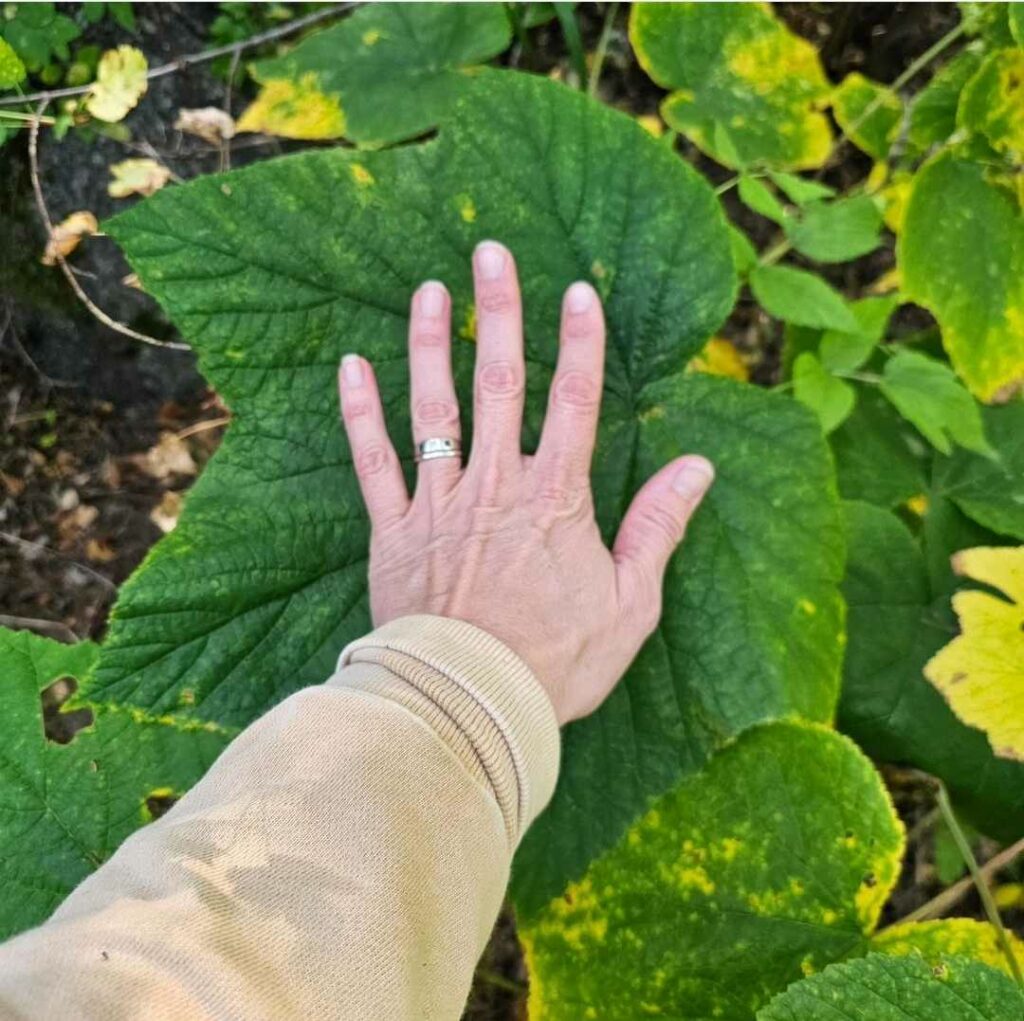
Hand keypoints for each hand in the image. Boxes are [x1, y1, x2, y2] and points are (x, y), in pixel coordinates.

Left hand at [338, 241, 713, 724]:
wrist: (471, 707)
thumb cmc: (555, 662)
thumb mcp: (631, 603)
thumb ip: (659, 528)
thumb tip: (698, 467)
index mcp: (556, 499)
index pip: (576, 402)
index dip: (580, 343)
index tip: (579, 290)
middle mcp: (495, 485)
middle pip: (499, 383)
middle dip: (497, 313)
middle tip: (490, 252)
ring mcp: (439, 504)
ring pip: (433, 409)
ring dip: (429, 345)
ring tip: (427, 290)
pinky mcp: (394, 532)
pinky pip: (373, 462)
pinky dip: (361, 414)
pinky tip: (352, 366)